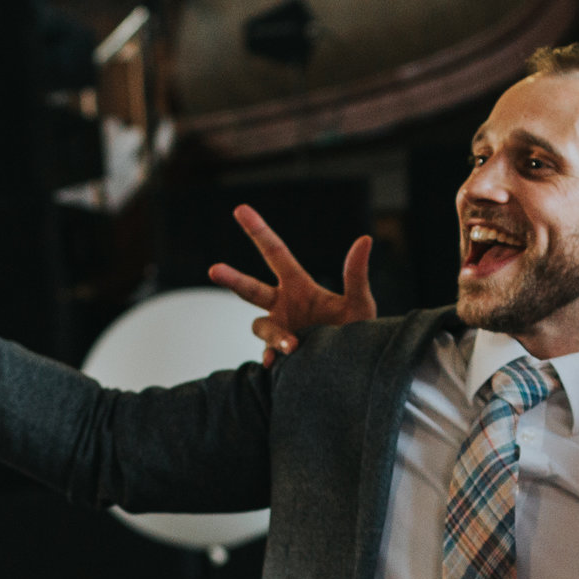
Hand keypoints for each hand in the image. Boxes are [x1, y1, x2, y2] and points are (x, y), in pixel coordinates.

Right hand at [205, 205, 374, 364]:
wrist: (353, 370)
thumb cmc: (359, 332)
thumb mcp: (360, 304)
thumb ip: (356, 275)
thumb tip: (365, 239)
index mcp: (298, 286)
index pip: (275, 253)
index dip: (259, 231)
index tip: (240, 209)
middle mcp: (282, 307)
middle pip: (250, 290)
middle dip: (232, 279)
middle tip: (213, 269)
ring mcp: (278, 332)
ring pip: (262, 327)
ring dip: (274, 334)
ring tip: (293, 346)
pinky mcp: (278, 357)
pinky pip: (267, 355)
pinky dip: (272, 358)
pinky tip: (276, 365)